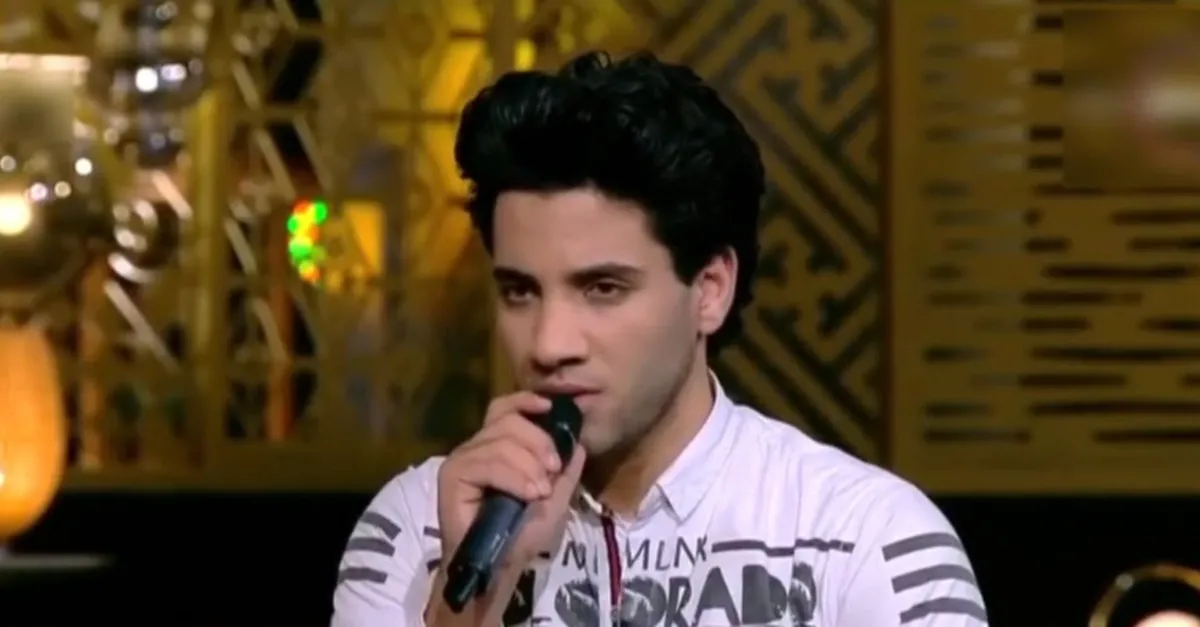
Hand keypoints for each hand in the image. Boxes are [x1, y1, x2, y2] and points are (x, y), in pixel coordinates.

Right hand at [436, 392, 585, 569]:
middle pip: (508, 420)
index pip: (505, 408)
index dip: (526, 402)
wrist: (498, 568)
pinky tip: (528, 494)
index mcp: (496, 447)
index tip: (550, 407)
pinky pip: (487, 463)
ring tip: (541, 491)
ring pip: (500, 442)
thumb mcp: (555, 498)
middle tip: (554, 470)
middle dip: (539, 441)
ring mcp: (461, 460)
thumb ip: (566, 470)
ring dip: (529, 465)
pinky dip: (514, 477)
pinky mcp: (451, 476)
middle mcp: (476, 447)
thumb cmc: (522, 535)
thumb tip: (577, 441)